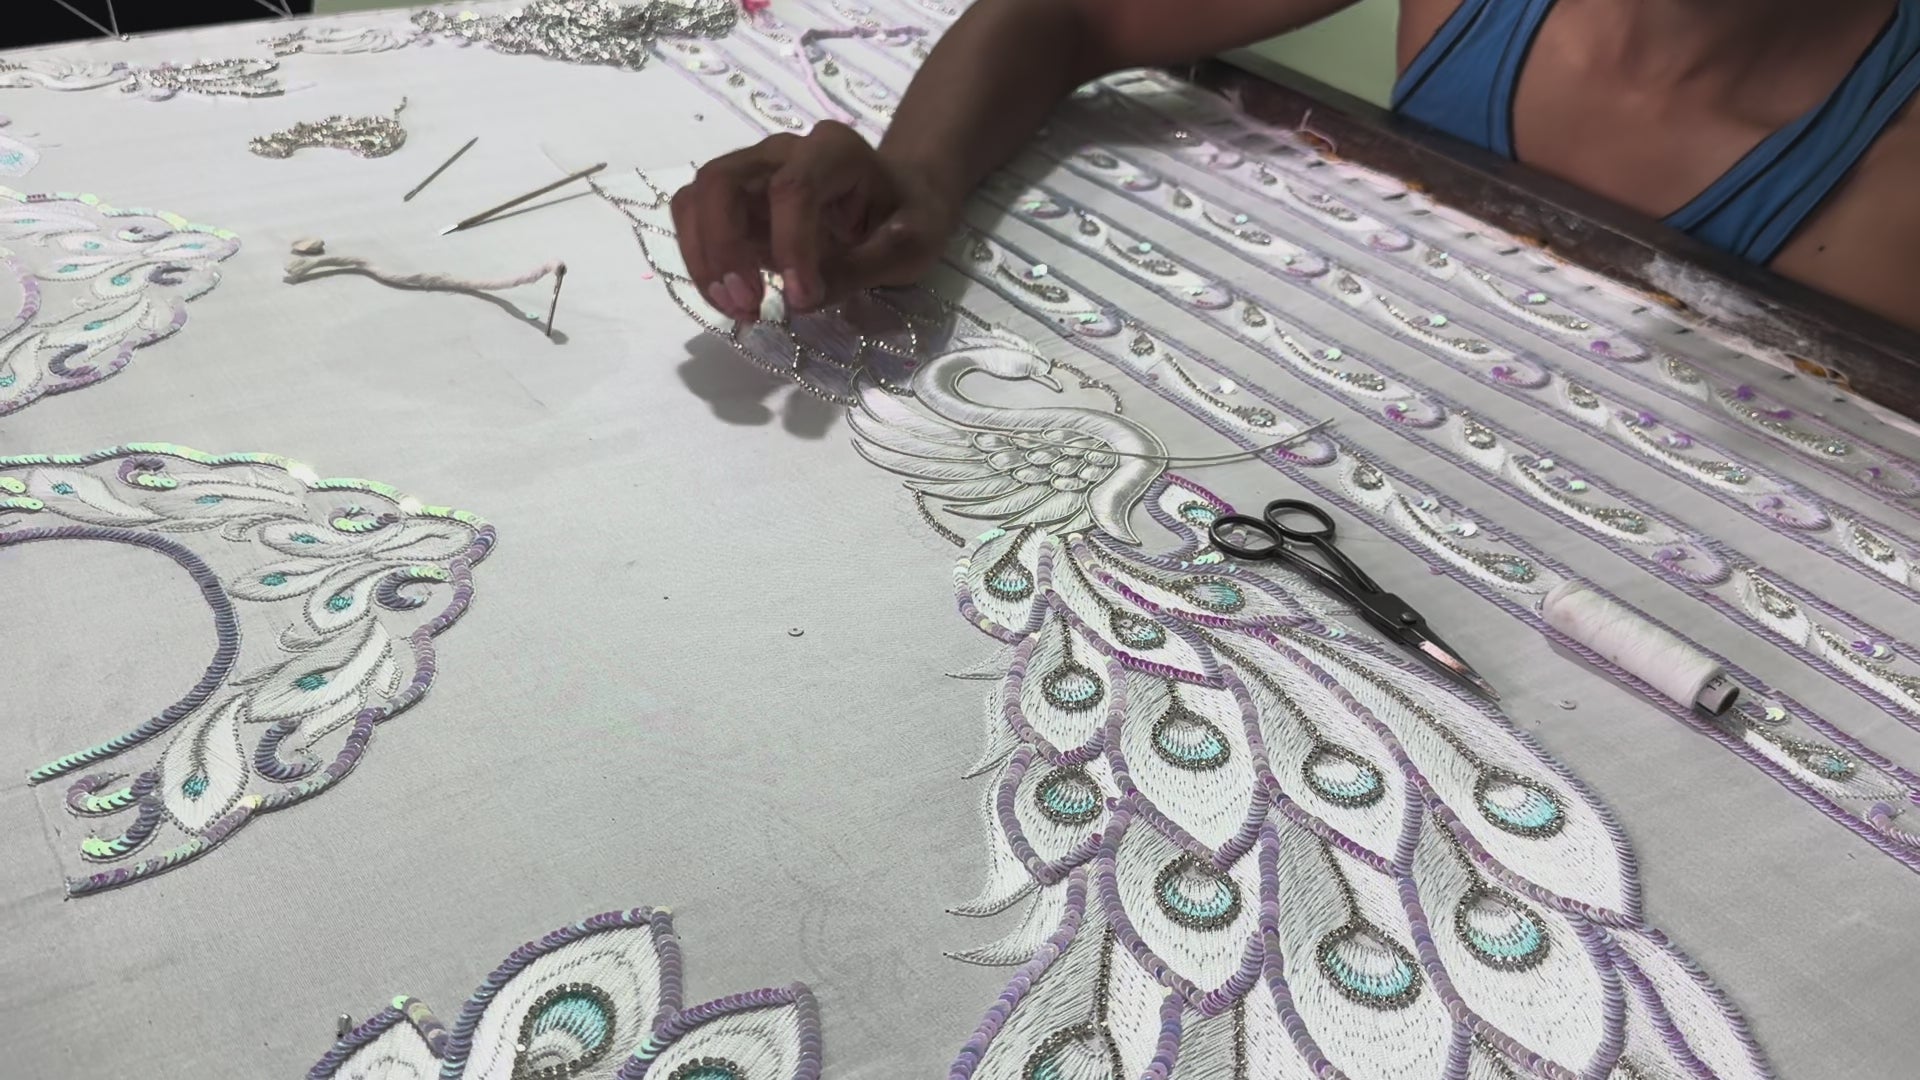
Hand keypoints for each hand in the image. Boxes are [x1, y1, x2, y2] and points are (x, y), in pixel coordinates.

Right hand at [671, 121, 955, 321]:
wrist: (901, 200)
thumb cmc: (911, 217)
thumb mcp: (911, 245)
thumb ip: (861, 268)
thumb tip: (802, 300)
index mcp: (835, 152)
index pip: (792, 188)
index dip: (788, 245)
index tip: (801, 299)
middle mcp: (783, 152)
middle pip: (722, 182)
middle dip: (724, 248)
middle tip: (749, 305)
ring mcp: (752, 175)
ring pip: (697, 200)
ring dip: (704, 260)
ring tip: (738, 310)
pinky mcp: (737, 205)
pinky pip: (697, 224)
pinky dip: (702, 264)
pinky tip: (731, 301)